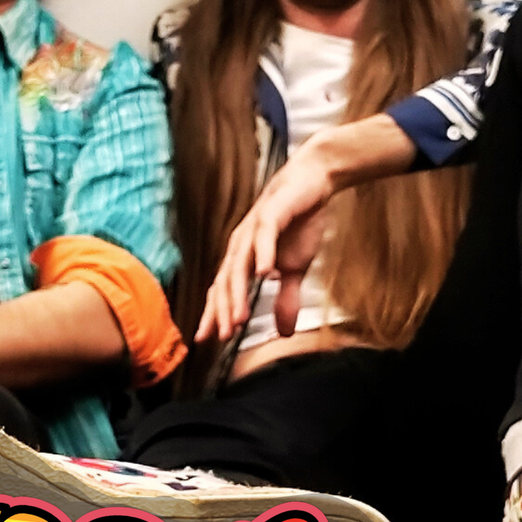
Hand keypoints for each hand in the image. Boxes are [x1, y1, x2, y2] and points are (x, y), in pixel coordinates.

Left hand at [195, 113, 417, 344]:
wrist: (314, 181)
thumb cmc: (299, 222)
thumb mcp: (296, 267)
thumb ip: (286, 298)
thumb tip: (284, 332)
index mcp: (243, 256)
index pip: (223, 290)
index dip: (214, 314)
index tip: (208, 340)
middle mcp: (241, 243)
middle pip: (225, 280)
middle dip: (222, 310)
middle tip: (222, 335)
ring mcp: (254, 227)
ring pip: (239, 263)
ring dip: (237, 292)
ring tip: (238, 317)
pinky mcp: (272, 211)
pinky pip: (264, 235)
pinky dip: (263, 254)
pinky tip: (265, 274)